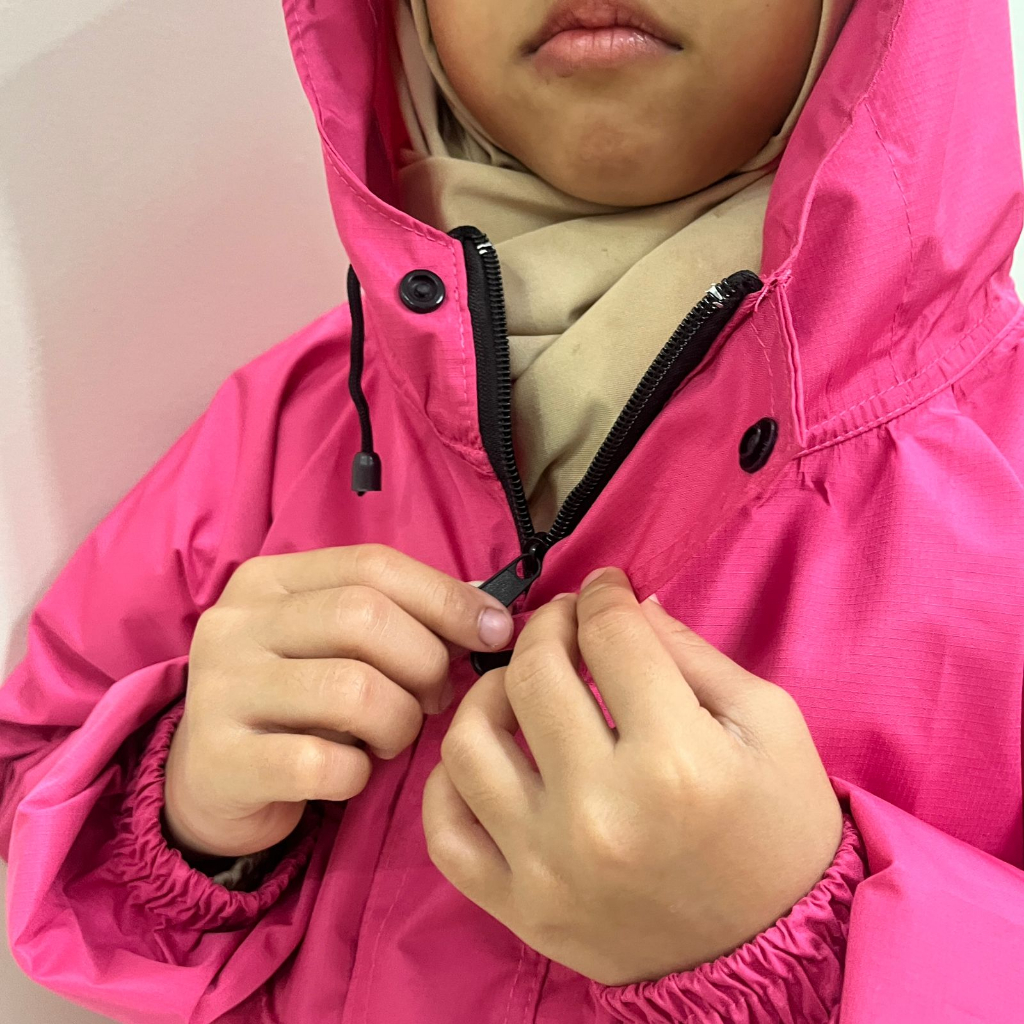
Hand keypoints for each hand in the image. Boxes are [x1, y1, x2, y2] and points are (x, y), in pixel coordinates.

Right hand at [165, 545, 513, 857]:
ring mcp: (220, 690)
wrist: (212, 781)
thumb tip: (486, 609)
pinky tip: (352, 773)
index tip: (493, 631)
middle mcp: (235, 623)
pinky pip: (321, 764)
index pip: (373, 565)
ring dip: (399, 722)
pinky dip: (358, 773)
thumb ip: (399, 615)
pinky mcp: (218, 760)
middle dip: (425, 663)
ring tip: (394, 737)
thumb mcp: (335, 644)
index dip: (446, 597)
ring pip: (352, 690)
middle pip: (364, 618)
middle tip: (436, 698)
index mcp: (269, 580)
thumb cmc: (296, 701)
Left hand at [422, 567, 842, 985]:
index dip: (604, 595)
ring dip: (489, 691)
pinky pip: (445, 828)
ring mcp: (546, 865)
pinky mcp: (517, 907)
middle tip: (566, 623)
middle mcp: (599, 812)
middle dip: (549, 624)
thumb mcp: (768, 724)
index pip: (610, 636)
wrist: (771, 950)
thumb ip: (691, 653)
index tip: (604, 589)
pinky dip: (449, 778)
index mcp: (675, 761)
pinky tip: (489, 755)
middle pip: (534, 674)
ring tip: (522, 686)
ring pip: (469, 741)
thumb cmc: (780, 829)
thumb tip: (623, 606)